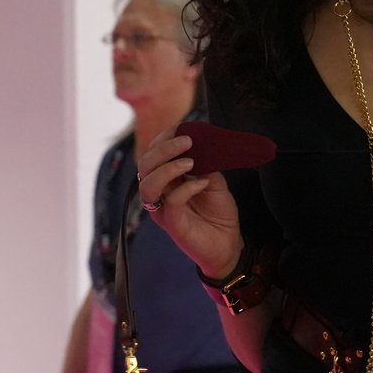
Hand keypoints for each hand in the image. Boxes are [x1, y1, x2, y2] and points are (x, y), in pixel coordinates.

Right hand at [135, 126, 244, 277]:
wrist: (228, 244)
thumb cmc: (218, 213)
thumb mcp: (214, 181)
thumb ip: (204, 164)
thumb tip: (199, 142)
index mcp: (166, 180)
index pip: (153, 154)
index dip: (163, 139)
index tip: (181, 128)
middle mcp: (159, 194)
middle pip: (144, 166)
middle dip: (164, 149)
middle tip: (187, 141)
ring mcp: (163, 209)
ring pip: (147, 184)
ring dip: (168, 168)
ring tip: (190, 162)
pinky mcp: (172, 224)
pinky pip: (170, 202)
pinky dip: (186, 188)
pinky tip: (202, 183)